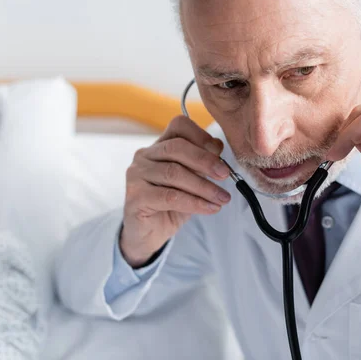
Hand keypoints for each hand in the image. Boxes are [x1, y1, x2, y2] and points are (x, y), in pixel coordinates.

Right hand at [121, 116, 230, 266]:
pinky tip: (210, 208)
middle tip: (225, 175)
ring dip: (204, 186)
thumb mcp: (191, 181)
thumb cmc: (171, 205)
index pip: (178, 126)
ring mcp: (136, 175)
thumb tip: (218, 147)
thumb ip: (200, 164)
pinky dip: (194, 203)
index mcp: (159, 146)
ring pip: (174, 173)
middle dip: (205, 160)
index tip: (219, 151)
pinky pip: (170, 196)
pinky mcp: (135, 196)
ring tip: (222, 198)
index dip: (200, 135)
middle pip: (176, 147)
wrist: (148, 233)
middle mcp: (144, 156)